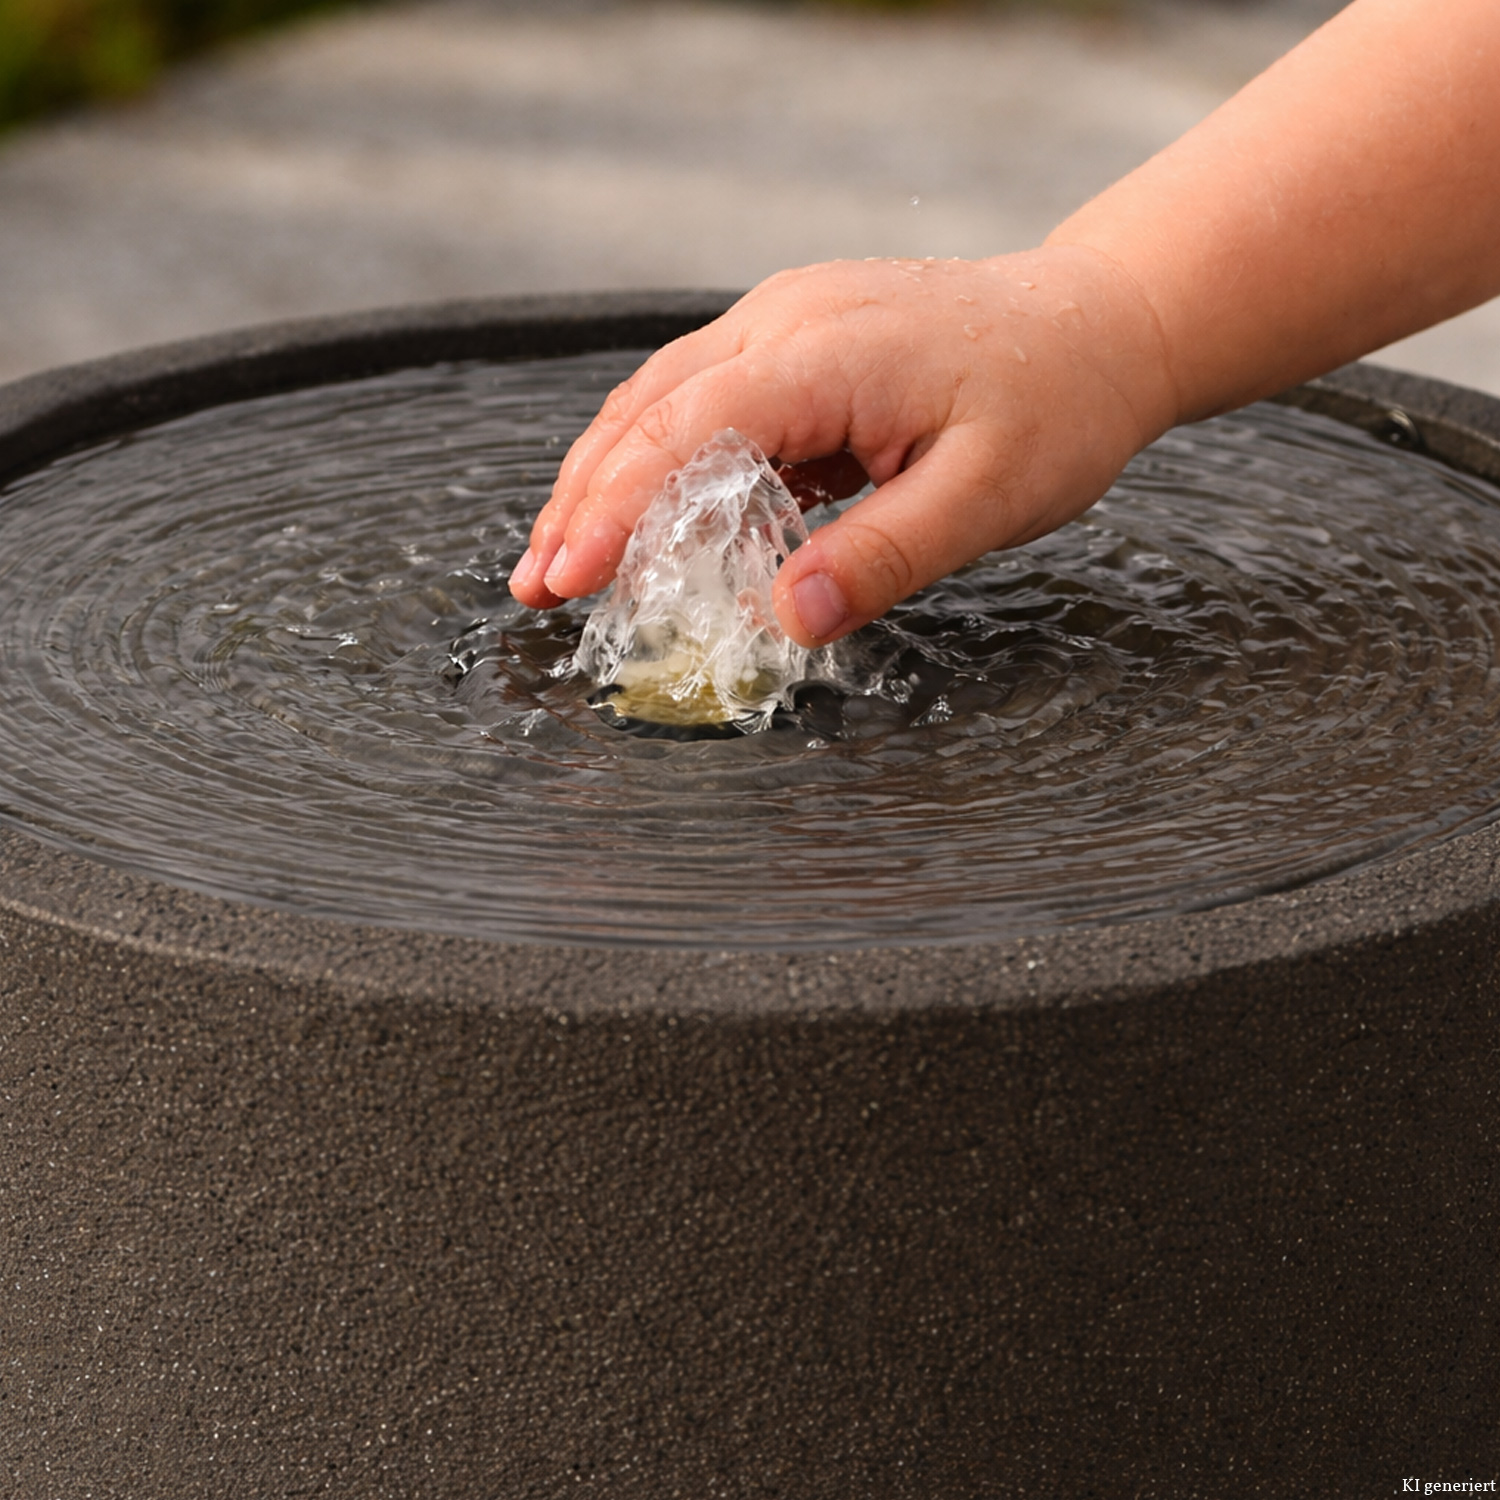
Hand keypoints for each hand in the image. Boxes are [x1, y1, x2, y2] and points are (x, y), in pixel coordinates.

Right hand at [510, 247, 1179, 645]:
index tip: (566, 578)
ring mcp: (786, 321)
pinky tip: (644, 516)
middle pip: (649, 407)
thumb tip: (788, 619)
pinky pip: (704, 397)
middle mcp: (789, 320)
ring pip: (662, 396)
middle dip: (583, 500)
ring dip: (607, 477)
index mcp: (830, 351)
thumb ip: (887, 555)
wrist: (1099, 324)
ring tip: (564, 558)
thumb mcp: (990, 497)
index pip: (690, 426)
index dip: (618, 506)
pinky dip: (660, 458)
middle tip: (538, 588)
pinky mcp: (796, 341)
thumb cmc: (1057, 404)